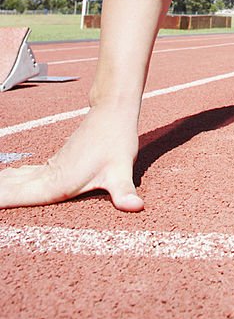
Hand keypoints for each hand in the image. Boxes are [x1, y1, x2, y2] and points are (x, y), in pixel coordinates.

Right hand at [0, 105, 142, 211]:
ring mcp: (49, 169)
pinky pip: (24, 176)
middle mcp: (47, 176)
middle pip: (10, 189)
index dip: (0, 201)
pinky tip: (4, 181)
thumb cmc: (117, 141)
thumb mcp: (122, 170)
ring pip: (15, 181)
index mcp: (56, 182)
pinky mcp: (54, 164)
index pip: (18, 198)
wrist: (112, 112)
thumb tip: (136, 207)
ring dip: (0, 187)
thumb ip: (125, 191)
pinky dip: (9, 181)